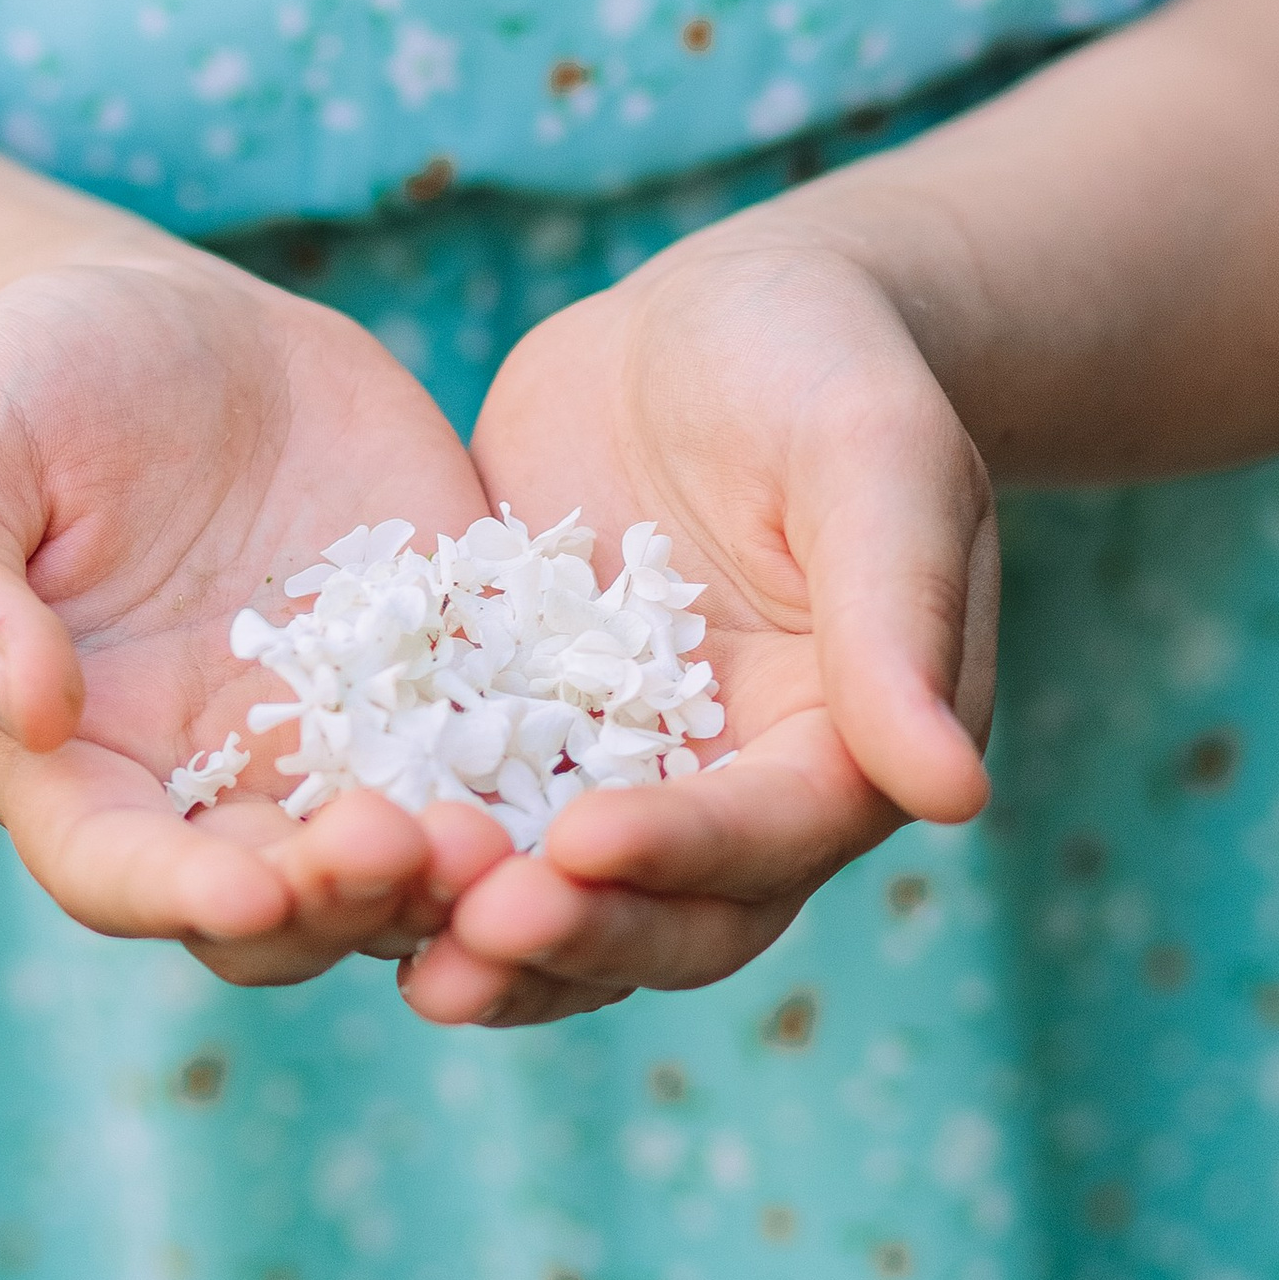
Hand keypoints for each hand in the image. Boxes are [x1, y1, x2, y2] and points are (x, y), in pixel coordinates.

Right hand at [0, 251, 512, 980]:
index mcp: (78, 770)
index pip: (119, 871)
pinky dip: (551, 784)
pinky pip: (509, 758)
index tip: (253, 886)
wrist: (169, 326)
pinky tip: (604, 767)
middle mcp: (216, 793)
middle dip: (346, 900)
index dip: (182, 894)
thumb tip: (26, 706)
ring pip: (410, 868)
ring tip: (513, 834)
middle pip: (282, 905)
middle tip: (417, 849)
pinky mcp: (451, 684)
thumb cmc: (18, 388)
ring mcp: (345, 749)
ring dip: (460, 878)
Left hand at [405, 222, 997, 1026]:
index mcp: (852, 743)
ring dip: (491, 943)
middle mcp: (744, 793)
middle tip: (468, 937)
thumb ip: (899, 611)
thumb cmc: (823, 361)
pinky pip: (476, 828)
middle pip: (673, 916)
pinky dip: (419, 869)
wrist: (714, 324)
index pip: (776, 832)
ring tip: (398, 954)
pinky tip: (328, 875)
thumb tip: (950, 795)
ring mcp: (629, 778)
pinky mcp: (524, 743)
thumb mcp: (872, 452)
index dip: (685, 851)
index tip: (584, 844)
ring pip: (570, 906)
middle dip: (576, 936)